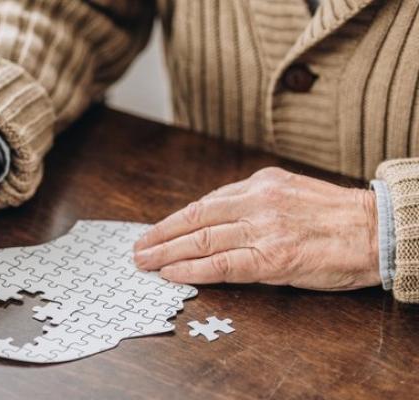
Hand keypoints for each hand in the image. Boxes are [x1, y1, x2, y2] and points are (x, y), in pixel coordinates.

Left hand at [133, 167, 379, 290]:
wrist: (377, 230)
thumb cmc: (336, 216)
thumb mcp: (290, 192)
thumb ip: (254, 201)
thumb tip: (216, 218)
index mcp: (260, 183)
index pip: (204, 203)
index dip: (174, 220)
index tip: (155, 230)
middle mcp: (257, 202)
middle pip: (194, 219)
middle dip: (160, 235)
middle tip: (138, 248)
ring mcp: (263, 229)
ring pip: (201, 240)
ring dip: (167, 253)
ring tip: (145, 262)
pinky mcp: (273, 258)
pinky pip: (222, 264)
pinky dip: (192, 269)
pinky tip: (172, 274)